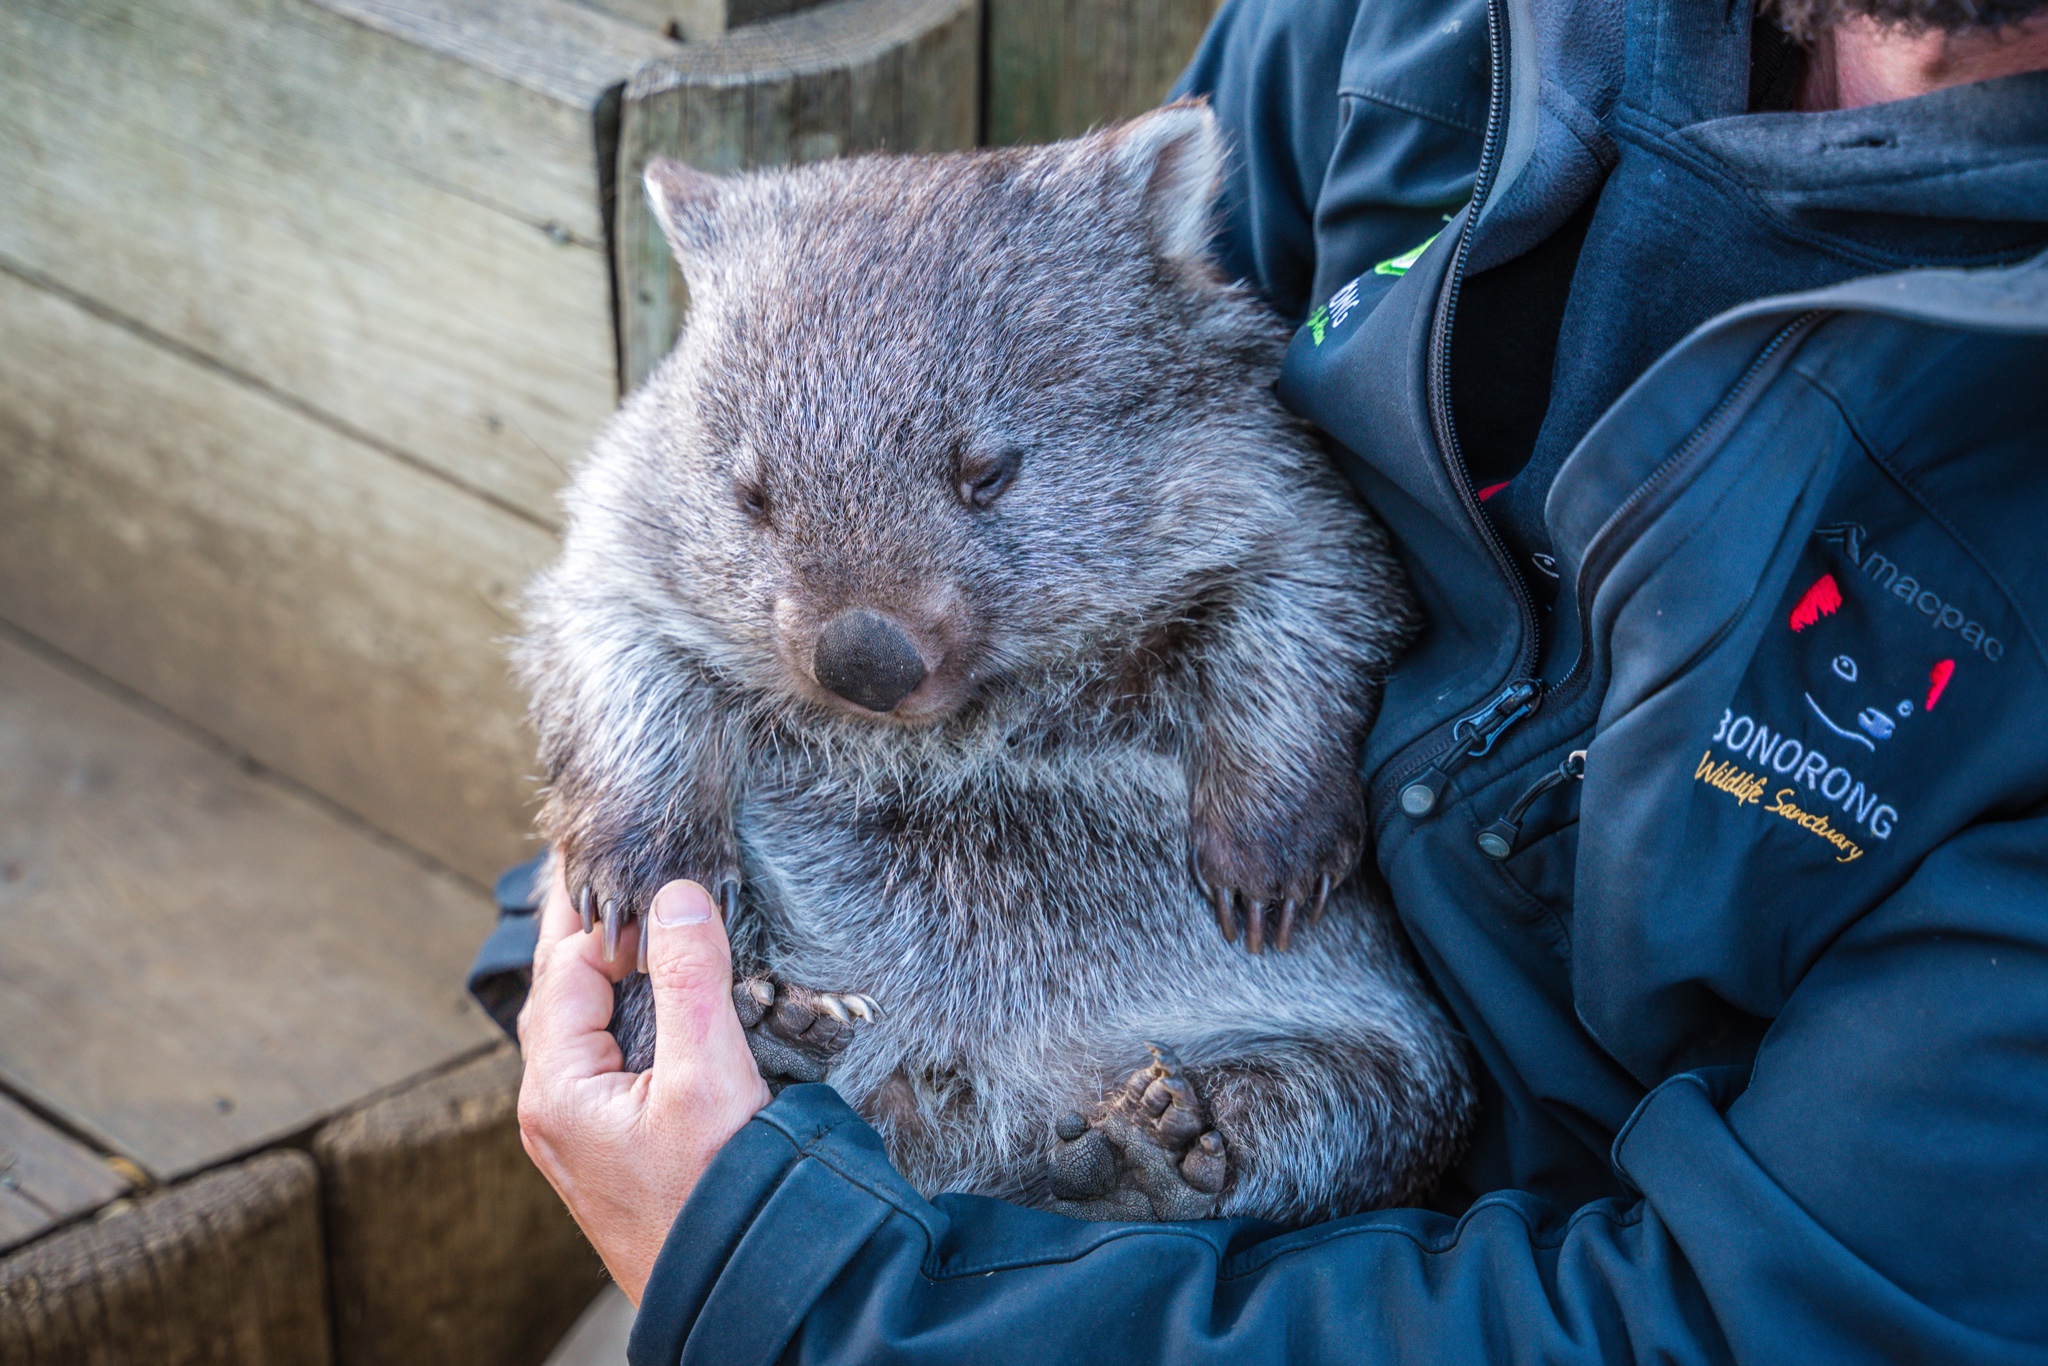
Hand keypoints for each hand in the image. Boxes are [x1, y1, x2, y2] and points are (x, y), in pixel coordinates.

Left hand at [516, 864, 770, 1304]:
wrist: (740, 1291)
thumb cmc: (715, 1201)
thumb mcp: (707, 1077)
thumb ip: (690, 980)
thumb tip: (674, 896)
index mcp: (559, 1088)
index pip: (566, 967)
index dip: (598, 911)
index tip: (624, 858)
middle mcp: (558, 1109)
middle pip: (565, 993)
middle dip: (589, 928)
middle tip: (610, 865)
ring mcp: (585, 1132)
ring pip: (587, 1026)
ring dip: (610, 971)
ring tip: (633, 918)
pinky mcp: (617, 1146)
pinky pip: (611, 1058)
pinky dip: (629, 1013)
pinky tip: (659, 1000)